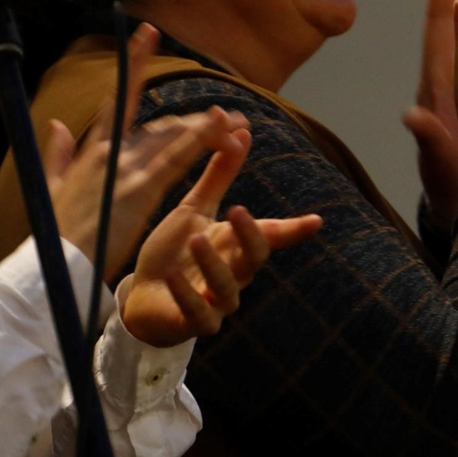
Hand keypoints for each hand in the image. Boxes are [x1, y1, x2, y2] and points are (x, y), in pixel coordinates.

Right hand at [46, 23, 249, 279]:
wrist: (56, 264)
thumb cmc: (57, 232)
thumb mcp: (52, 186)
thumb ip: (59, 152)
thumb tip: (56, 123)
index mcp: (93, 151)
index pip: (119, 99)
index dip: (135, 64)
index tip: (150, 33)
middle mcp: (112, 152)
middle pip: (161, 124)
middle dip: (195, 120)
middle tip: (228, 117)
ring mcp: (127, 169)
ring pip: (173, 135)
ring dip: (207, 126)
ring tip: (237, 121)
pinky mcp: (141, 190)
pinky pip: (176, 159)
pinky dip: (199, 140)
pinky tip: (221, 128)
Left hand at [121, 130, 322, 346]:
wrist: (141, 296)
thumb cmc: (173, 252)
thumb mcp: (194, 209)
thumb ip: (219, 177)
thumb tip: (241, 133)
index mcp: (235, 245)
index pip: (270, 236)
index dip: (293, 229)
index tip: (316, 221)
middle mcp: (234, 274)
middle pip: (254, 257)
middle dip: (250, 235)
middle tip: (237, 209)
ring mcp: (217, 302)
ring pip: (228, 287)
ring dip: (212, 263)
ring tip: (195, 239)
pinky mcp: (193, 324)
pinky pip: (198, 314)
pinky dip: (186, 295)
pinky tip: (173, 275)